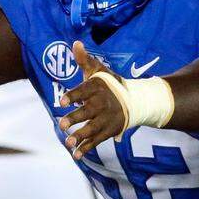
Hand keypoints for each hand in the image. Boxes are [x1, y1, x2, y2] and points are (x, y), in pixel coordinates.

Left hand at [57, 41, 127, 159]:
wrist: (136, 100)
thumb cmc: (110, 83)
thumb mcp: (99, 70)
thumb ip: (84, 60)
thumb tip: (75, 43)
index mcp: (98, 87)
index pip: (84, 90)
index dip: (73, 96)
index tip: (62, 102)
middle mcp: (103, 103)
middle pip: (88, 112)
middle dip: (75, 118)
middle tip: (62, 125)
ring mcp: (107, 118)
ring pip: (92, 128)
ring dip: (81, 136)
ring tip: (68, 142)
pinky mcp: (110, 130)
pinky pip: (97, 140)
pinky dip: (87, 148)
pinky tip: (76, 154)